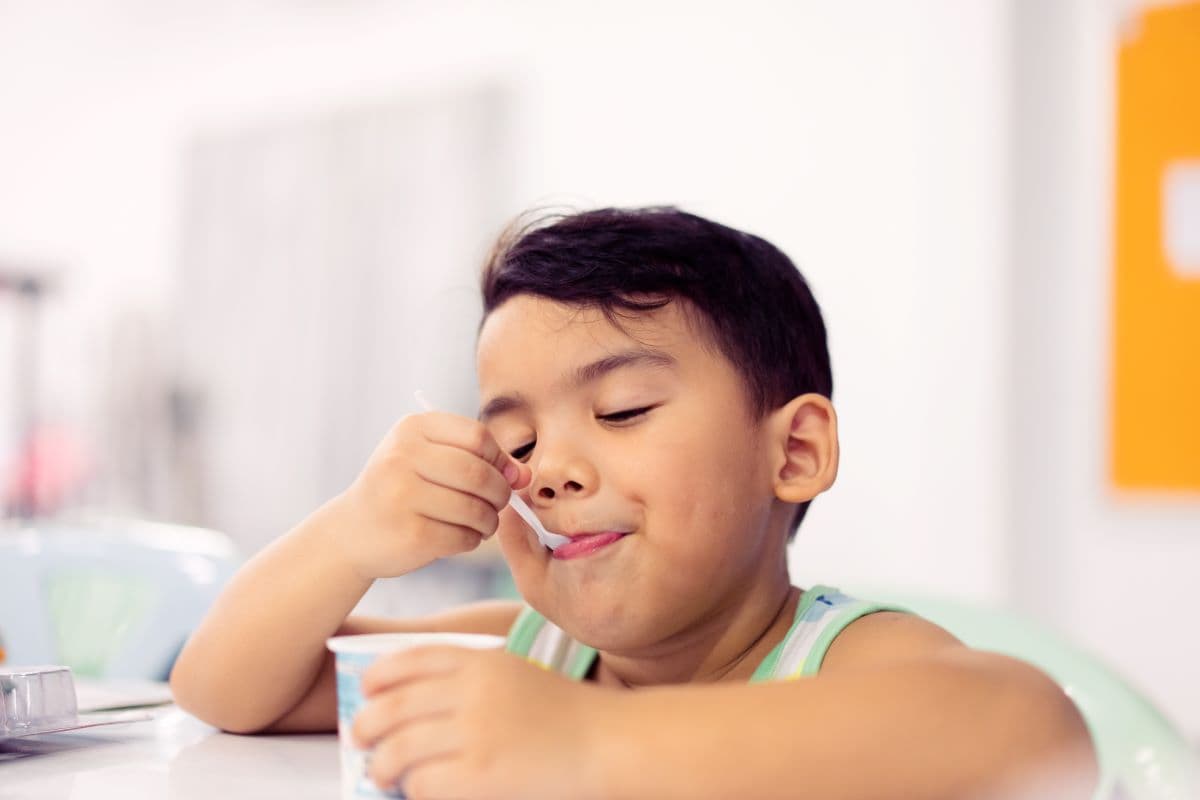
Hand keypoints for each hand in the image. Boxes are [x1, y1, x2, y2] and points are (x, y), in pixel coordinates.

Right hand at [332, 412, 530, 578]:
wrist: (353, 531)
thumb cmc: (403, 490)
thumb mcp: (431, 461)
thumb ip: (479, 460)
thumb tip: (524, 475)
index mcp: (411, 430)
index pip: (478, 437)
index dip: (499, 459)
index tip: (501, 475)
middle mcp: (402, 457)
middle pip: (480, 473)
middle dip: (500, 493)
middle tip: (498, 504)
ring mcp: (403, 496)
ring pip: (476, 508)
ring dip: (489, 520)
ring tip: (482, 523)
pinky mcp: (410, 533)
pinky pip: (464, 537)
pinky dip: (472, 540)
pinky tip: (462, 537)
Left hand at [352, 646, 615, 799]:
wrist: (609, 742)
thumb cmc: (566, 714)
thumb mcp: (516, 675)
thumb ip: (470, 680)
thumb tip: (411, 705)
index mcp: (481, 660)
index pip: (410, 660)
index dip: (380, 676)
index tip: (368, 690)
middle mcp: (472, 691)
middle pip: (393, 706)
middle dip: (367, 724)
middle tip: (360, 738)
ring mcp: (475, 733)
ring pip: (397, 749)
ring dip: (381, 765)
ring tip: (381, 774)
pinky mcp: (481, 775)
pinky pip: (423, 783)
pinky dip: (414, 790)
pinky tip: (419, 791)